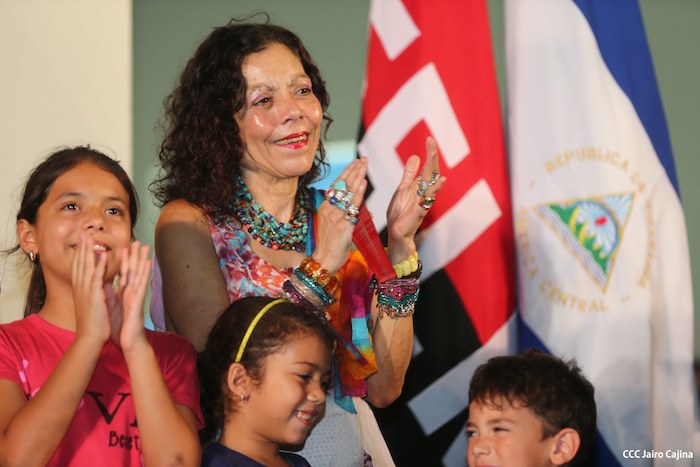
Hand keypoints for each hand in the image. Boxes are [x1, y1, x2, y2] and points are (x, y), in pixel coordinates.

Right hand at [71, 233, 110, 344]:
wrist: (90, 338)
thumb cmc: (94, 322)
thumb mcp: (93, 303)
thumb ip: (94, 291)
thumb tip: (98, 283)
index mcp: (81, 289)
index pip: (79, 267)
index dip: (81, 253)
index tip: (83, 240)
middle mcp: (80, 288)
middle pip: (80, 263)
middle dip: (82, 247)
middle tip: (83, 232)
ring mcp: (86, 292)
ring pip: (86, 268)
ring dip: (88, 251)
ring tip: (90, 237)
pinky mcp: (94, 297)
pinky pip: (96, 278)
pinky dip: (99, 266)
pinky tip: (102, 256)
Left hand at [106, 241, 151, 353]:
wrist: (128, 343)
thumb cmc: (121, 328)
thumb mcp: (112, 307)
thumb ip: (110, 294)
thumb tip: (105, 281)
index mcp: (123, 294)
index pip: (123, 274)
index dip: (124, 261)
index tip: (124, 247)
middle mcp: (131, 292)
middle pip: (133, 270)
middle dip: (134, 256)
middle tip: (137, 241)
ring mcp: (136, 296)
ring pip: (139, 274)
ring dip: (142, 260)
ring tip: (145, 246)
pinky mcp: (138, 302)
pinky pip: (141, 285)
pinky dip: (144, 274)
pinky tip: (148, 264)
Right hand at [312, 158, 367, 273]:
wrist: (324, 260)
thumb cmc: (331, 245)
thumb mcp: (337, 226)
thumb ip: (347, 215)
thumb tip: (361, 209)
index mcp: (325, 207)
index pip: (336, 185)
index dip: (347, 172)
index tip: (356, 162)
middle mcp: (328, 209)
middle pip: (342, 185)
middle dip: (354, 170)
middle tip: (363, 159)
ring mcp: (334, 216)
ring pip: (347, 192)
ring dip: (357, 177)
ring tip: (365, 165)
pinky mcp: (341, 225)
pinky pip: (351, 206)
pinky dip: (358, 194)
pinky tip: (363, 184)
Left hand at [385, 136, 445, 261]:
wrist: (396, 233)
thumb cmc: (401, 212)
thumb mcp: (403, 189)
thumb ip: (409, 174)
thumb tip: (416, 156)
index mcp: (418, 186)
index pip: (426, 167)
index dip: (429, 154)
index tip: (430, 139)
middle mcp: (423, 192)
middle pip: (430, 172)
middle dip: (431, 156)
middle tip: (432, 141)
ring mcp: (422, 202)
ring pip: (430, 184)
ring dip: (432, 170)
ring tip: (433, 156)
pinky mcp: (418, 212)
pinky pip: (427, 200)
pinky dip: (433, 191)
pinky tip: (441, 181)